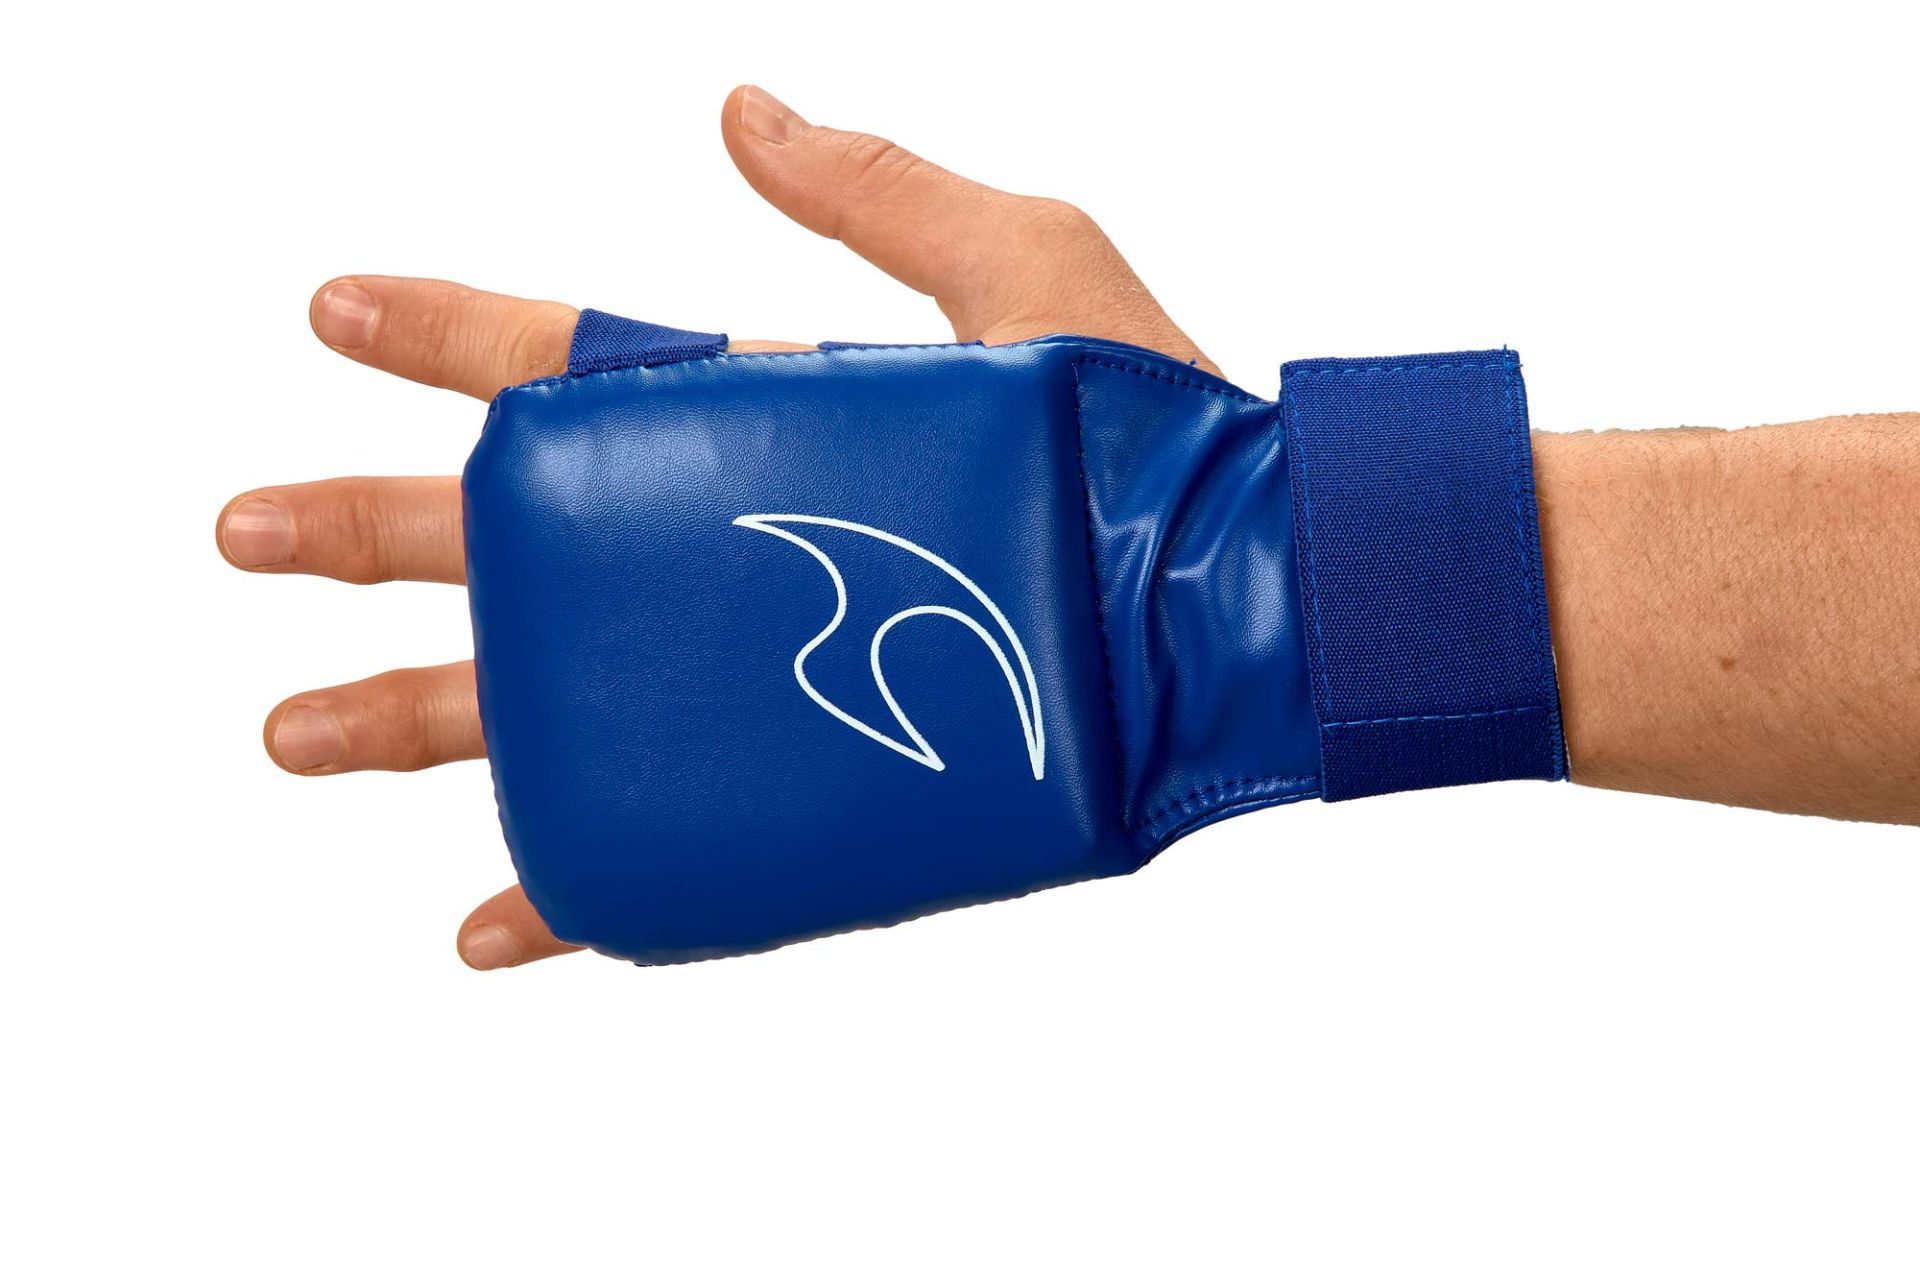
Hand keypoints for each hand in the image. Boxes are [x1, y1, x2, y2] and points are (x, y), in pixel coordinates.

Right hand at [217, 85, 1216, 968]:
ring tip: (288, 730)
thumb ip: (877, 189)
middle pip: (525, 541)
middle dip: (371, 534)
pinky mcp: (816, 791)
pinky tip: (497, 915)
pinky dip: (578, 883)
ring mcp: (770, 678)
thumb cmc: (1155, 426)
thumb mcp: (1024, 266)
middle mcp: (746, 550)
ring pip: (559, 698)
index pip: (579, 366)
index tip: (333, 309)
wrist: (1251, 601)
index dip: (453, 334)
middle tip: (240, 536)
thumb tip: (738, 99)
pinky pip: (671, 846)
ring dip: (417, 716)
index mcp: (774, 416)